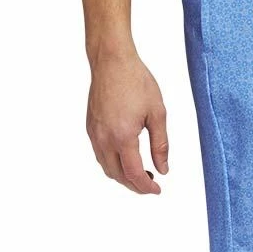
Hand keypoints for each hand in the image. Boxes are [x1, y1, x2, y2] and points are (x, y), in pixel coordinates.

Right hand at [86, 51, 168, 193]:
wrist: (111, 61)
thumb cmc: (136, 81)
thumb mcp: (157, 114)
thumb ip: (160, 145)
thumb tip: (163, 169)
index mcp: (123, 136)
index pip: (134, 174)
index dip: (146, 187)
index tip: (157, 190)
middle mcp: (104, 139)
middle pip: (118, 176)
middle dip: (135, 185)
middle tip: (151, 185)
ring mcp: (94, 134)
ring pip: (106, 168)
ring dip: (123, 176)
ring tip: (141, 173)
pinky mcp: (90, 127)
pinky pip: (100, 155)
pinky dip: (112, 164)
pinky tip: (126, 158)